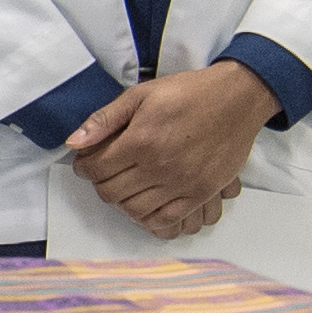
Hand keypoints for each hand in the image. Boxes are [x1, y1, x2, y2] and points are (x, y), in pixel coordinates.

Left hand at [68, 63, 276, 240]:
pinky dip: (150, 218)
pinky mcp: (202, 192)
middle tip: (106, 173)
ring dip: (123, 201)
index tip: (88, 162)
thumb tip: (73, 142)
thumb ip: (105, 119)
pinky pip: (167, 219)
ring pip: (135, 210)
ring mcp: (182, 183)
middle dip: (101, 183)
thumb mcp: (141, 95)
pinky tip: (147, 203)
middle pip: (111, 193)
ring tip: (127, 185)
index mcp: (141, 141)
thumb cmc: (188, 92)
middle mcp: (160, 166)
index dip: (84, 167)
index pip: (95, 170)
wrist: (238, 98)